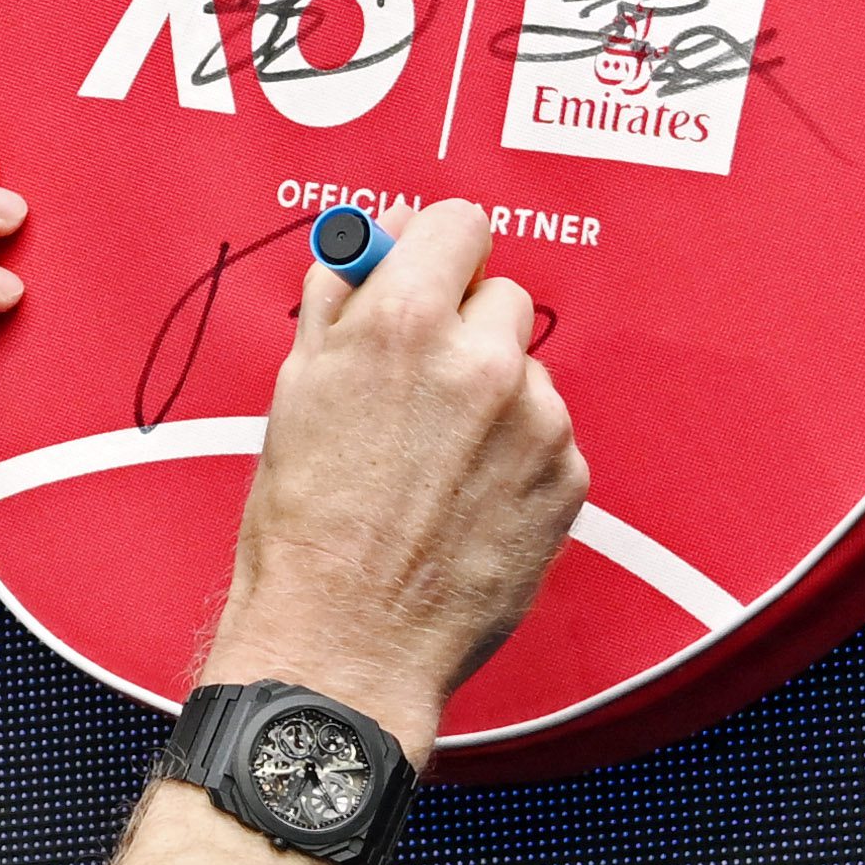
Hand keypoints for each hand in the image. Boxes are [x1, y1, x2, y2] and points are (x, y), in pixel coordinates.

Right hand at [198, 199, 583, 746]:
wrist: (346, 640)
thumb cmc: (307, 525)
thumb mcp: (297, 390)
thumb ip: (341, 299)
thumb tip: (369, 244)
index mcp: (407, 323)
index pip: (458, 225)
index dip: (436, 252)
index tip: (427, 278)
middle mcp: (482, 361)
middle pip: (501, 296)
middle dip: (466, 329)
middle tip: (420, 390)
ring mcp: (536, 423)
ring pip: (527, 373)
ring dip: (493, 399)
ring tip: (436, 465)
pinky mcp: (567, 480)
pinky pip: (550, 438)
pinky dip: (517, 459)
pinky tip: (467, 501)